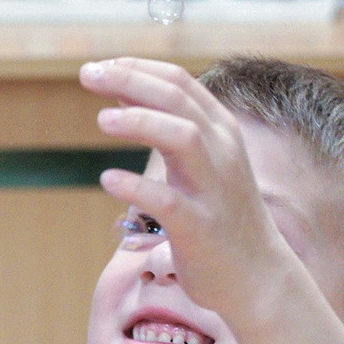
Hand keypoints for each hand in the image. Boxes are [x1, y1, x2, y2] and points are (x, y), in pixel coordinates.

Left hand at [83, 58, 295, 324]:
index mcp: (221, 131)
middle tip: (87, 75)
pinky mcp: (200, 227)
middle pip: (177, 99)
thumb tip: (122, 89)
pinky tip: (108, 179)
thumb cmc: (218, 215)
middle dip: (130, 80)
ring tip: (102, 119)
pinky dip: (136, 187)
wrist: (256, 275)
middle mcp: (221, 151)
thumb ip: (165, 125)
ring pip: (182, 137)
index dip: (135, 68)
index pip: (179, 82)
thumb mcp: (196, 163)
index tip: (98, 67)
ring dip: (141, 122)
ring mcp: (213, 188)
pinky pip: (167, 200)